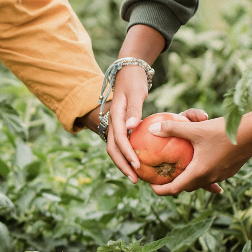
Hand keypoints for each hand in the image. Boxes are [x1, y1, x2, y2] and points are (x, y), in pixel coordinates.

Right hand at [105, 64, 150, 183]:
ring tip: (135, 176)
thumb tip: (132, 126)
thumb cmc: (134, 80)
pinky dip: (127, 156)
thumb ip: (134, 109)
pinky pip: (122, 145)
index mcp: (115, 116)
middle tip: (135, 180)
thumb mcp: (136, 92)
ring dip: (123, 164)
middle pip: (113, 149)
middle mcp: (112, 123)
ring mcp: (115, 126)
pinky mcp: (120, 127)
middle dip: (122, 166)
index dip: (126, 154)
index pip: (119, 140)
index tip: (137, 166)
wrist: (128, 71)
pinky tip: (139, 163)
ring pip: (115, 149)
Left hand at [146, 93, 251, 195]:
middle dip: (174, 184)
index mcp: (199, 172)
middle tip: (163, 175)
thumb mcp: (195, 129)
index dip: (161, 190)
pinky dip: (202, 172)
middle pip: (187, 187)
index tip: (151, 186)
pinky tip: (201, 161)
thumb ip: (172, 129)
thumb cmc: (223, 130)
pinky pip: (212, 175)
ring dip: (189, 178)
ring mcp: (222, 175)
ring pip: (200, 182)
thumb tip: (152, 128)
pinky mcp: (230, 170)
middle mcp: (210, 177)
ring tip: (180, 169)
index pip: (174, 189)